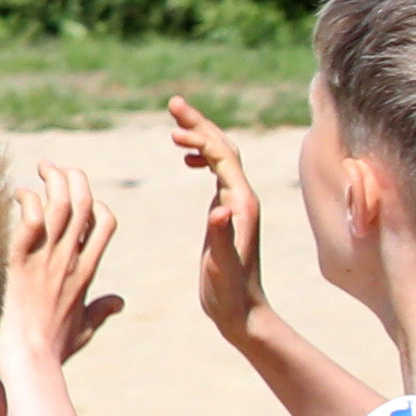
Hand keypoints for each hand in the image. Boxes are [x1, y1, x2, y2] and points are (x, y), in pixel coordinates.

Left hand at [7, 164, 123, 366]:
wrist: (28, 362)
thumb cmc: (51, 350)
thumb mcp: (83, 329)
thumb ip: (101, 311)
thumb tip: (119, 302)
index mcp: (86, 273)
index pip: (104, 224)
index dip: (95, 203)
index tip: (78, 195)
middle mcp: (70, 261)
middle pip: (83, 204)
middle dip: (74, 178)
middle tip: (55, 167)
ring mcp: (46, 259)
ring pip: (61, 204)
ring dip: (53, 180)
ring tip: (42, 167)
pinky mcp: (19, 261)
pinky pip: (32, 217)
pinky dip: (28, 199)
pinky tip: (17, 194)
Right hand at [161, 96, 271, 340]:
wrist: (242, 312)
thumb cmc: (229, 292)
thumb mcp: (222, 266)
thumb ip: (221, 236)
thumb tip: (216, 208)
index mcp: (240, 204)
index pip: (223, 157)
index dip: (200, 138)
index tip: (172, 128)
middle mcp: (242, 198)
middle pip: (225, 148)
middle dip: (199, 124)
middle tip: (173, 103)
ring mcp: (236, 204)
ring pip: (221, 157)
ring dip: (200, 135)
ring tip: (175, 123)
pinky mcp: (228, 212)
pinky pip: (217, 172)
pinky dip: (202, 156)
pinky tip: (186, 158)